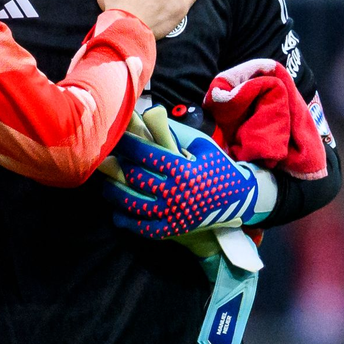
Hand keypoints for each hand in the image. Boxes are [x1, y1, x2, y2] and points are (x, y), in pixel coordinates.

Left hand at [103, 118, 260, 239]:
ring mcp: (174, 213)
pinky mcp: (175, 229)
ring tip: (105, 187)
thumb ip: (173, 133)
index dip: (126, 144)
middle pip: (136, 178)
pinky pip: (146, 228)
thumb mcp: (200, 145)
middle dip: (116, 167)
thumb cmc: (217, 166)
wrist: (240, 198)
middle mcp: (175, 192)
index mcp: (182, 168)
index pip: (145, 154)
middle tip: (102, 160)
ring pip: (135, 204)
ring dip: (116, 195)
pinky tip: (117, 214)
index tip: (114, 138)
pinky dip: (129, 222)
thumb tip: (145, 114)